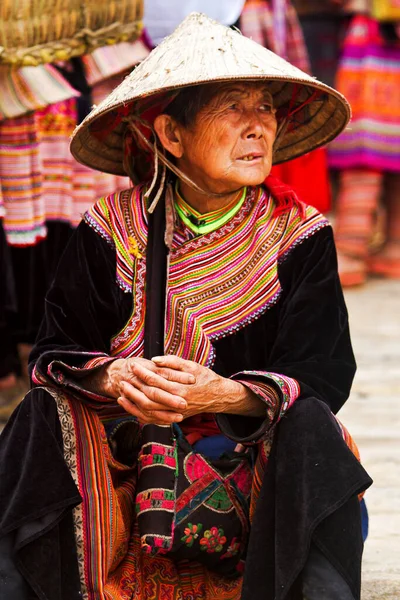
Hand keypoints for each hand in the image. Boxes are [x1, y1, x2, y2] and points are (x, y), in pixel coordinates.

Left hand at [116, 355, 262, 424]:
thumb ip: (173, 362)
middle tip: (123, 379)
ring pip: (149, 411)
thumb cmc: (205, 378)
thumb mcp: (192, 365)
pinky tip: (131, 406)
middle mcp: (177, 403)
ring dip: (133, 402)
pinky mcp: (173, 418)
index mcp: (181, 388)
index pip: (156, 380)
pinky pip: (153, 420)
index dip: (142, 373)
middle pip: (149, 397)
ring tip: (122, 393)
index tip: (133, 366)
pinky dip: (140, 414)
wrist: (218, 396)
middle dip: (134, 388)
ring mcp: (175, 413)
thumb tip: (154, 360)